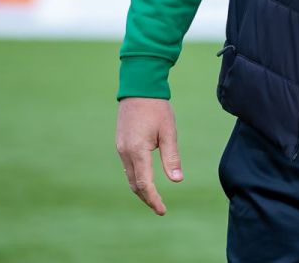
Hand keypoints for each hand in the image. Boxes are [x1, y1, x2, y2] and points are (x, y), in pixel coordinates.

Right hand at [115, 97, 182, 214]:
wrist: (139, 89)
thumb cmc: (157, 108)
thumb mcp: (169, 132)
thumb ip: (172, 157)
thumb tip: (177, 180)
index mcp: (137, 151)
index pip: (144, 184)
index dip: (153, 199)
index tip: (162, 210)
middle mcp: (125, 153)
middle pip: (135, 184)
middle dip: (147, 198)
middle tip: (160, 208)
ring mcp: (121, 148)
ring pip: (130, 177)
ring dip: (141, 189)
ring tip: (154, 197)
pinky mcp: (121, 144)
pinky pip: (128, 167)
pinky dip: (136, 177)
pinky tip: (146, 180)